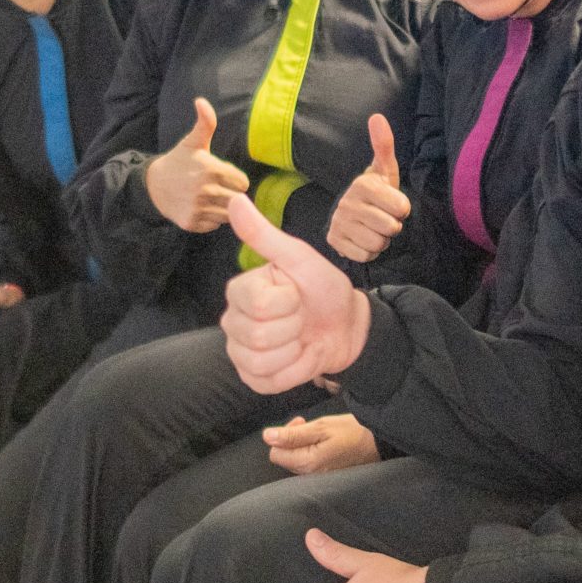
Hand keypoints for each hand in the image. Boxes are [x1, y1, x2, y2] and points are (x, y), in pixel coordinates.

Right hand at [144, 97, 250, 232]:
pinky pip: (215, 226)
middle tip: (216, 189)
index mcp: (211, 169)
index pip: (243, 183)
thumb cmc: (179, 162)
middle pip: (237, 200)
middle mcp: (205, 190)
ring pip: (228, 215)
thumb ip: (205, 122)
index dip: (235, 180)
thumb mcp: (193, 142)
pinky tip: (200, 208)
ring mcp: (198, 208)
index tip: (224, 177)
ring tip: (210, 199)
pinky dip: (211, 220)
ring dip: (223, 209)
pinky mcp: (192, 223)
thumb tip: (201, 100)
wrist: (153, 186)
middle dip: (230, 195)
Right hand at [221, 195, 371, 392]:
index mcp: (241, 291)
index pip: (259, 306)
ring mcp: (240, 352)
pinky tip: (300, 356)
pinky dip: (294, 371)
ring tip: (300, 337)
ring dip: (294, 351)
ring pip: (259, 362)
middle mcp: (233, 321)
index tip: (297, 294)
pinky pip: (268, 383)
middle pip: (258, 337)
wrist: (347, 325)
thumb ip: (264, 235)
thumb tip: (235, 199)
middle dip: (293, 327)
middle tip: (302, 317)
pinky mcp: (254, 378)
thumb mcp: (300, 258)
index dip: (289, 303)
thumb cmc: (324, 288)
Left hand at [265, 412, 380, 475]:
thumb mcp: (321, 427)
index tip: (300, 424)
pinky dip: (309, 450)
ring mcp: (317, 478)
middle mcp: (309, 475)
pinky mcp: (325, 476)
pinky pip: (307, 463)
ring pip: (295, 460)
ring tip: (318, 432)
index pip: (276, 453)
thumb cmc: (352, 432)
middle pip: (285, 457)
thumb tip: (267, 436)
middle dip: (291, 439)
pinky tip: (323, 442)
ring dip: (300, 444)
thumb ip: (292, 434)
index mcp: (307, 463)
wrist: (379, 442)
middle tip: (308, 425)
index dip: (283, 436)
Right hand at [327, 113, 412, 262]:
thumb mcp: (383, 170)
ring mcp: (339, 223)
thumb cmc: (374, 193)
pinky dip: (368, 252)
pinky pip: (365, 256)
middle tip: (382, 218)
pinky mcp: (335, 242)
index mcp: (363, 184)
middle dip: (392, 227)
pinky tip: (362, 239)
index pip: (402, 208)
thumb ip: (384, 145)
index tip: (391, 204)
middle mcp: (348, 203)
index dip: (402, 209)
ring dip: (381, 241)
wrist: (351, 216)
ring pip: (378, 244)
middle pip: (391, 228)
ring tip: (372, 228)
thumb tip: (377, 116)